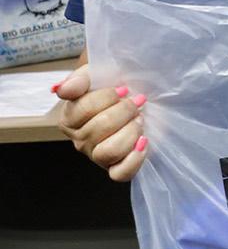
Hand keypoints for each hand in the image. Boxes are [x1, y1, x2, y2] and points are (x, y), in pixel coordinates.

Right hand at [55, 63, 147, 181]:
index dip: (107, 97)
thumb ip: (79, 80)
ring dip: (129, 133)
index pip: (82, 110)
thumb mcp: (97, 75)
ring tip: (140, 120)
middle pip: (98, 129)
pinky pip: (120, 174)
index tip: (124, 88)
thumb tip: (62, 90)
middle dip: (123, 112)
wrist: (139, 100)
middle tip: (137, 102)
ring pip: (107, 152)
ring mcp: (97, 156)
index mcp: (69, 119)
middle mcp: (80, 140)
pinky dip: (134, 159)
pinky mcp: (116, 167)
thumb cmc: (116, 87)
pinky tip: (143, 141)